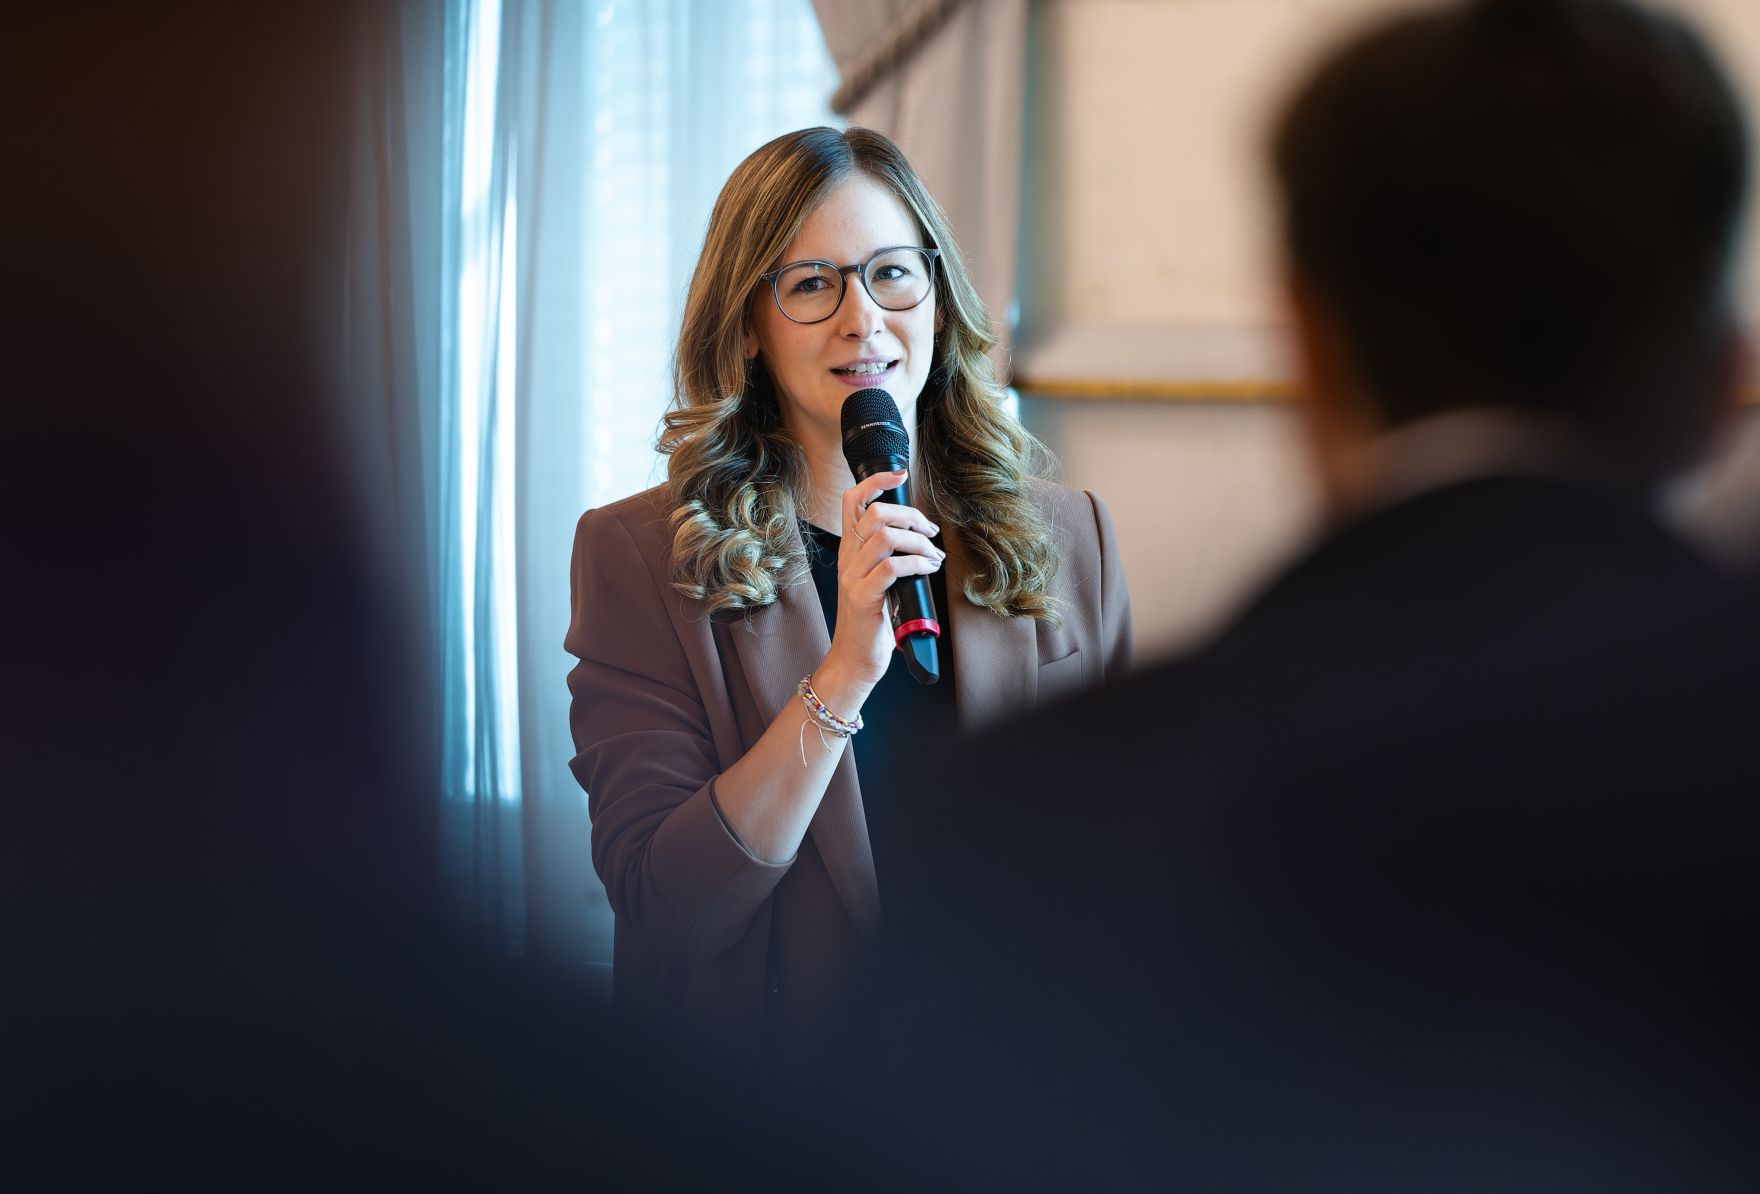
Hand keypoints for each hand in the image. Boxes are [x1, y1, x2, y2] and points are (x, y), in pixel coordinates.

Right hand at [817, 468, 944, 694]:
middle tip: (930, 532)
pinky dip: (916, 563)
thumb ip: (888, 557)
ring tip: (933, 556)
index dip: (876, 480)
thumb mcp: (877, 581)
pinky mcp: (863, 597)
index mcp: (850, 550)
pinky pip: (892, 567)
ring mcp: (853, 577)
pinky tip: (927, 570)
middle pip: (874, 512)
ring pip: (884, 536)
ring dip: (918, 541)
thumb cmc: (872, 622)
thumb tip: (920, 537)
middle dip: (910, 514)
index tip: (901, 474)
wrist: (855, 659)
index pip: (852, 501)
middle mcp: (848, 559)